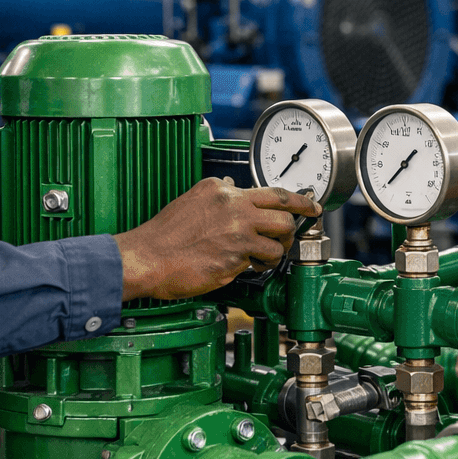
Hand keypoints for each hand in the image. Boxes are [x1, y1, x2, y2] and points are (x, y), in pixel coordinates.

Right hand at [114, 177, 321, 300]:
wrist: (146, 257)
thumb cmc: (163, 235)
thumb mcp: (191, 200)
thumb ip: (218, 195)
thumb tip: (234, 190)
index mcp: (222, 191)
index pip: (273, 192)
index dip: (299, 201)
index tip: (311, 206)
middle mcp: (233, 207)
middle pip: (285, 215)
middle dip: (291, 230)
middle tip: (287, 238)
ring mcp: (236, 233)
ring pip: (278, 242)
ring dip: (275, 253)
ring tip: (261, 259)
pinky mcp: (234, 258)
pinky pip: (260, 263)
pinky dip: (257, 268)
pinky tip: (244, 268)